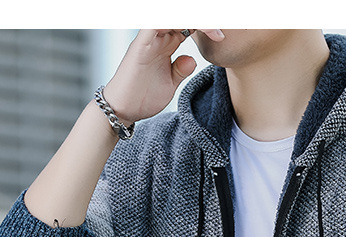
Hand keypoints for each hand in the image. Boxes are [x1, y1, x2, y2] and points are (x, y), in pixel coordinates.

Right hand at [103, 29, 223, 125]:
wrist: (123, 110)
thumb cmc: (143, 97)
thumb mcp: (170, 83)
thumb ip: (181, 70)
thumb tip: (192, 60)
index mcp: (166, 43)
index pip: (189, 25)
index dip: (206, 26)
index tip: (222, 36)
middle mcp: (158, 36)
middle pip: (182, 18)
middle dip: (204, 21)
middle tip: (221, 30)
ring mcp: (150, 38)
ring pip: (172, 17)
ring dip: (193, 20)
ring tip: (212, 28)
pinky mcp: (141, 44)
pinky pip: (155, 23)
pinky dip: (171, 22)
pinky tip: (189, 26)